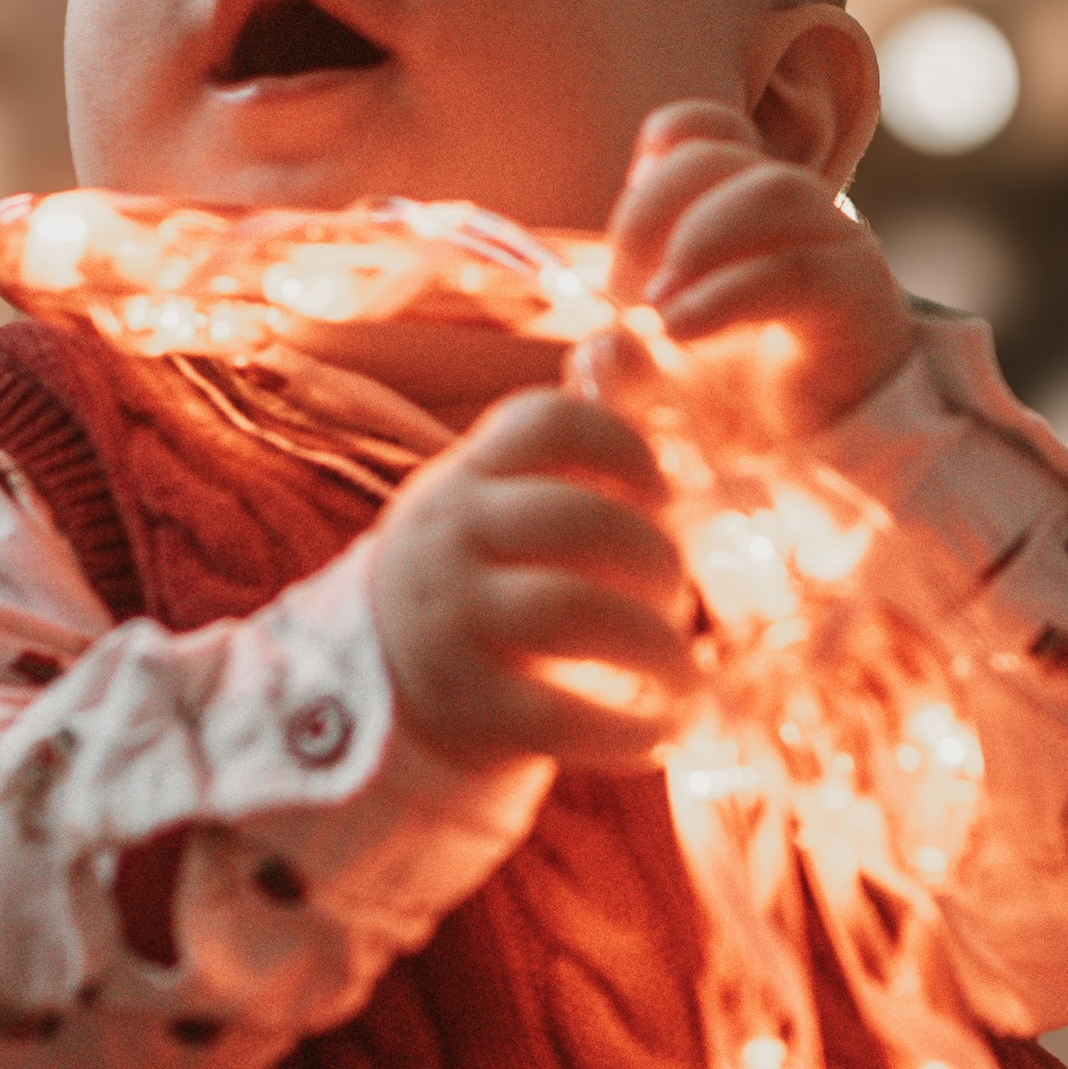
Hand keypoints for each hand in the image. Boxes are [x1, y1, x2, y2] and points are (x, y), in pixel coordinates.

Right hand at [369, 387, 694, 770]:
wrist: (381, 680)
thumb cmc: (482, 571)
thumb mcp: (506, 493)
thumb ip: (573, 432)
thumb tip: (625, 337)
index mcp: (469, 473)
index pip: (546, 420)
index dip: (625, 445)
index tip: (661, 491)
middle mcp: (451, 535)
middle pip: (578, 518)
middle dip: (656, 557)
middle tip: (678, 593)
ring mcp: (451, 621)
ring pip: (573, 611)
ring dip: (656, 645)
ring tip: (686, 670)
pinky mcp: (465, 706)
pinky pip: (562, 714)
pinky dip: (632, 729)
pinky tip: (664, 731)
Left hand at [605, 100, 913, 443]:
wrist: (818, 467)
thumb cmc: (734, 414)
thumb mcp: (655, 376)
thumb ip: (617, 354)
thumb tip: (594, 346)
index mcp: (739, 207)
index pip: (705, 128)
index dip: (661, 150)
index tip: (628, 222)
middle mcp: (791, 213)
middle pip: (719, 153)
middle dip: (650, 211)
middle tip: (622, 292)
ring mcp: (833, 246)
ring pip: (771, 190)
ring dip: (696, 239)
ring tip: (654, 310)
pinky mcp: (861, 296)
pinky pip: (796, 269)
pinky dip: (726, 295)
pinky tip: (681, 329)